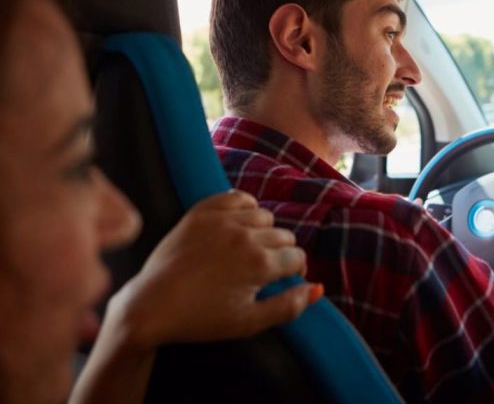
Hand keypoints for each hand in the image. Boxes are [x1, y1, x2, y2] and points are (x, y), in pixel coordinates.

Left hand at [108, 191, 321, 348]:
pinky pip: (237, 197)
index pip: (297, 257)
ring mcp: (223, 220)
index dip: (295, 271)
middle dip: (280, 253)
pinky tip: (237, 226)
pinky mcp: (202, 211)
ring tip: (248, 250)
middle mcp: (245, 236)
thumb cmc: (200, 319)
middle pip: (284, 235)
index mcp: (260, 264)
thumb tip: (317, 289)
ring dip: (263, 231)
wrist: (150, 306)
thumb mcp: (249, 322)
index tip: (283, 280)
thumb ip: (289, 306)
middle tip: (263, 270)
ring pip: (264, 216)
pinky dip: (244, 208)